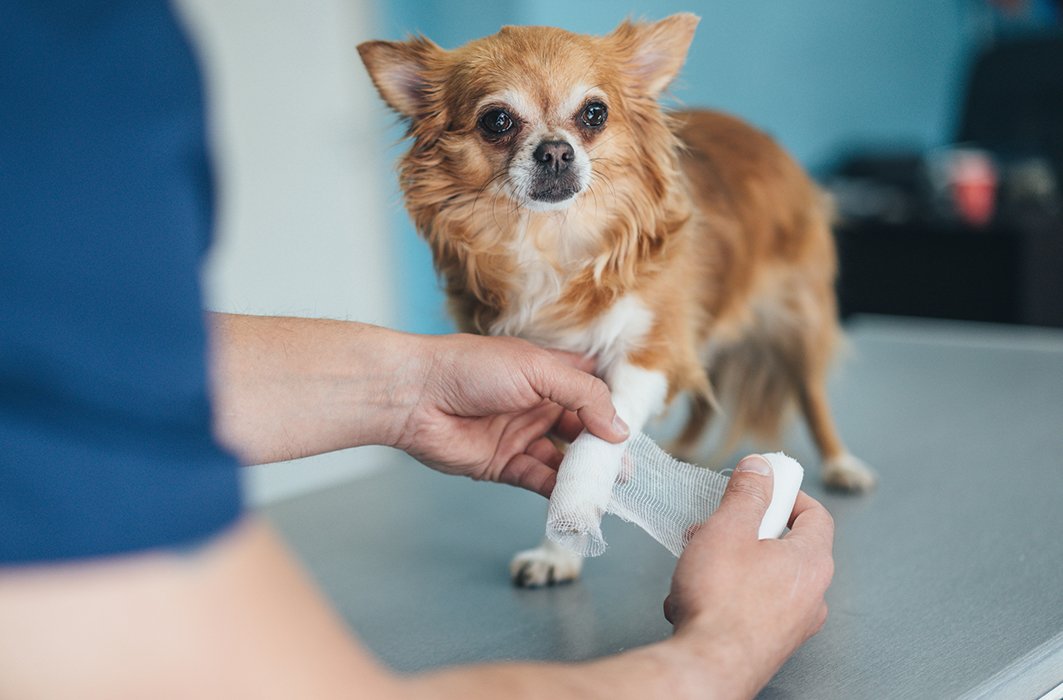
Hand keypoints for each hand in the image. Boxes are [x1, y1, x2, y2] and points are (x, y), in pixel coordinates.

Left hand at [395, 333, 628, 495]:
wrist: (414, 396)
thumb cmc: (471, 368)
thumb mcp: (538, 369)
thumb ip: (584, 396)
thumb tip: (619, 428)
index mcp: (548, 373)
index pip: (591, 390)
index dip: (612, 408)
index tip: (635, 428)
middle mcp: (538, 404)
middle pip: (582, 430)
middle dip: (603, 450)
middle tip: (626, 470)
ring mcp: (521, 435)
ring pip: (563, 460)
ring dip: (584, 475)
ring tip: (607, 490)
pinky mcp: (503, 464)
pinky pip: (539, 480)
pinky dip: (558, 493)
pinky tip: (576, 501)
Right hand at [665, 455, 833, 697]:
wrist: (707, 665)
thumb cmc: (720, 601)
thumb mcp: (728, 528)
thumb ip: (747, 494)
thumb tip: (761, 468)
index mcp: (811, 562)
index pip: (816, 514)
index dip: (788, 494)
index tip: (762, 487)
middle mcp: (811, 595)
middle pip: (784, 544)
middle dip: (744, 530)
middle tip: (716, 527)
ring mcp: (792, 623)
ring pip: (762, 575)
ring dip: (729, 563)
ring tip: (698, 565)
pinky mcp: (769, 643)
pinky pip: (750, 604)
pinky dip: (725, 594)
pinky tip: (696, 597)